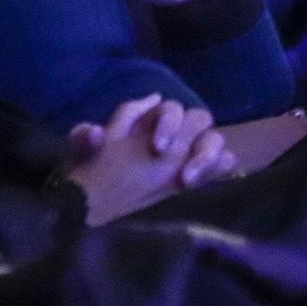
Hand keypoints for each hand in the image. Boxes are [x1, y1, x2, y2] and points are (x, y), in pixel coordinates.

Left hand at [64, 95, 235, 224]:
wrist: (97, 196)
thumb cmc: (93, 165)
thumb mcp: (84, 151)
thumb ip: (84, 138)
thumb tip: (98, 130)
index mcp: (150, 120)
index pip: (171, 109)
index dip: (169, 123)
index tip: (158, 148)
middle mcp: (174, 131)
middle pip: (200, 119)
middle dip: (195, 140)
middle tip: (181, 172)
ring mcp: (188, 152)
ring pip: (214, 139)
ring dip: (209, 156)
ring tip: (188, 181)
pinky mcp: (198, 174)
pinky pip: (223, 163)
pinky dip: (221, 168)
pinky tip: (209, 180)